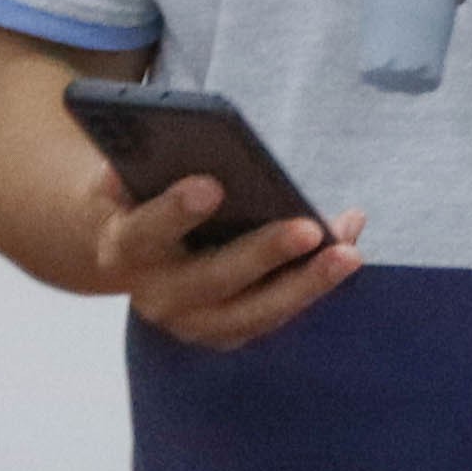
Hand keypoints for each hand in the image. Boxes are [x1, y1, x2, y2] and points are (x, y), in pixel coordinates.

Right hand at [78, 160, 366, 351]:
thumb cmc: (139, 197)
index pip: (144, 233)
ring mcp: (194, 323)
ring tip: (348, 252)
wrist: (127, 252)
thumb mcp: (126, 176)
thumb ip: (141, 161)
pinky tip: (348, 246)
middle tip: (308, 228)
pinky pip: (276, 314)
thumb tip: (175, 137)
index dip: (174, 212)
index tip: (210, 185)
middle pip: (213, 280)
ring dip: (305, 283)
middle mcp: (157, 297)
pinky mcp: (227, 334)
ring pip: (254, 312)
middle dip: (263, 255)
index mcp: (123, 251)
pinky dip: (314, 284)